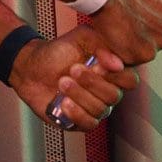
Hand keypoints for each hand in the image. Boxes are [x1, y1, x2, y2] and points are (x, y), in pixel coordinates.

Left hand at [10, 25, 137, 129]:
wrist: (31, 67)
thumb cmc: (57, 52)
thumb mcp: (81, 38)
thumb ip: (102, 45)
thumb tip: (116, 63)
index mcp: (112, 72)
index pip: (130, 80)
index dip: (117, 75)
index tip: (98, 64)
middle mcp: (106, 91)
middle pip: (114, 96)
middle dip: (92, 82)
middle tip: (73, 69)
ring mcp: (94, 107)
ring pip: (100, 109)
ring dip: (79, 95)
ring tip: (62, 82)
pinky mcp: (80, 121)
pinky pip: (89, 123)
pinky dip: (76, 113)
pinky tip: (64, 102)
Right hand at [90, 0, 161, 64]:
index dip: (154, 19)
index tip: (143, 17)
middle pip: (161, 35)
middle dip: (146, 32)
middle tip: (129, 24)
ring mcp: (160, 42)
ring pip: (148, 49)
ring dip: (135, 44)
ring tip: (120, 30)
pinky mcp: (143, 54)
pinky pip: (133, 59)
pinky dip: (123, 53)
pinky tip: (116, 40)